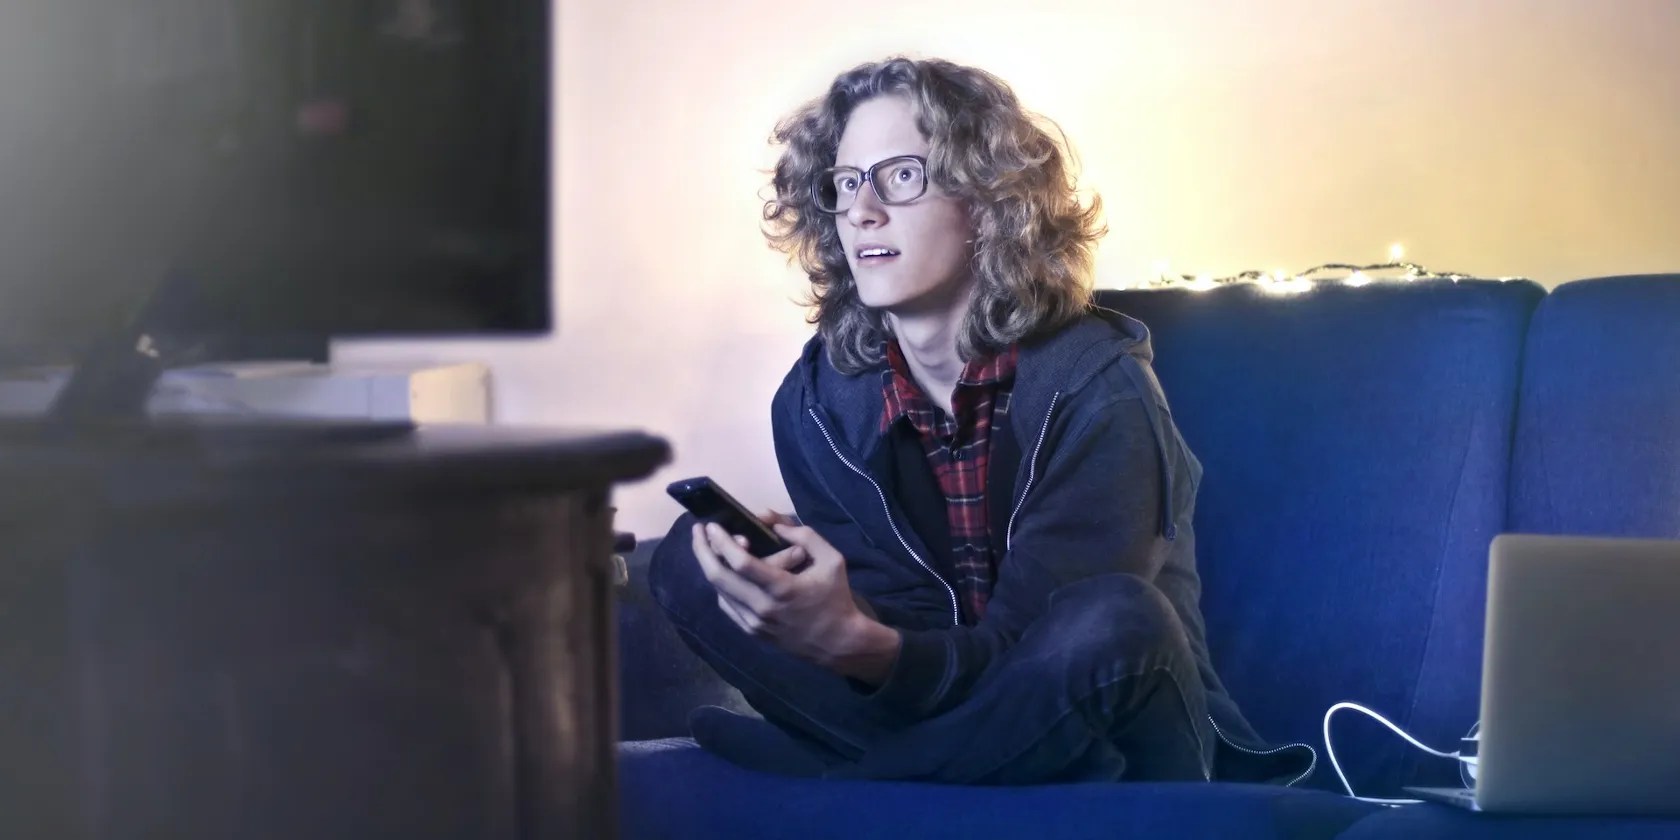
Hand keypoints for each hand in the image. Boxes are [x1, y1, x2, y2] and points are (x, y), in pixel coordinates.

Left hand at [691, 518, 899, 683]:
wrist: (838, 643)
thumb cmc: (836, 598)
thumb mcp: (831, 560)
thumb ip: (805, 536)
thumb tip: (775, 523)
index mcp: (782, 588)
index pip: (741, 563)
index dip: (721, 542)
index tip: (711, 525)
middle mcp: (762, 607)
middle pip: (719, 577)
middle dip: (703, 551)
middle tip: (697, 531)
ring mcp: (754, 623)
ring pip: (719, 591)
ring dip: (709, 566)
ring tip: (706, 547)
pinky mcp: (752, 632)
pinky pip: (727, 605)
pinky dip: (720, 585)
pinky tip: (722, 572)